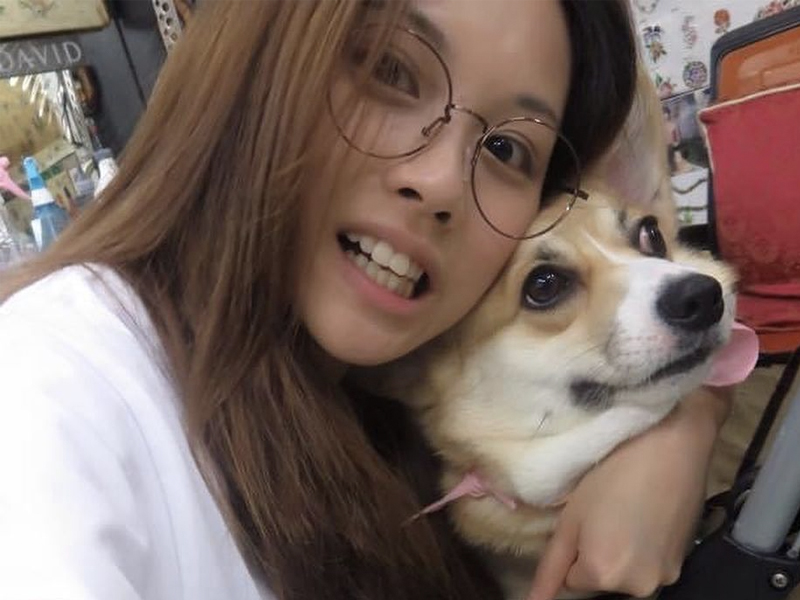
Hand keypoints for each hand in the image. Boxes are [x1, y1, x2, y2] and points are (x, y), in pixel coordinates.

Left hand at [527, 386, 732, 599]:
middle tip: (607, 513)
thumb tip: (534, 599)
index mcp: (602, 574)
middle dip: (598, 554)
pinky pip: (649, 565)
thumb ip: (551, 564)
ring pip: (626, 574)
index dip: (575, 547)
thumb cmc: (612, 475)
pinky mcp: (685, 564)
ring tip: (628, 514)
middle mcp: (636, 587)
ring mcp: (665, 578)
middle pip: (601, 580)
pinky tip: (648, 518)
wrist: (671, 449)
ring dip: (621, 554)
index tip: (585, 517)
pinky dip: (644, 550)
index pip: (572, 579)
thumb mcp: (571, 517)